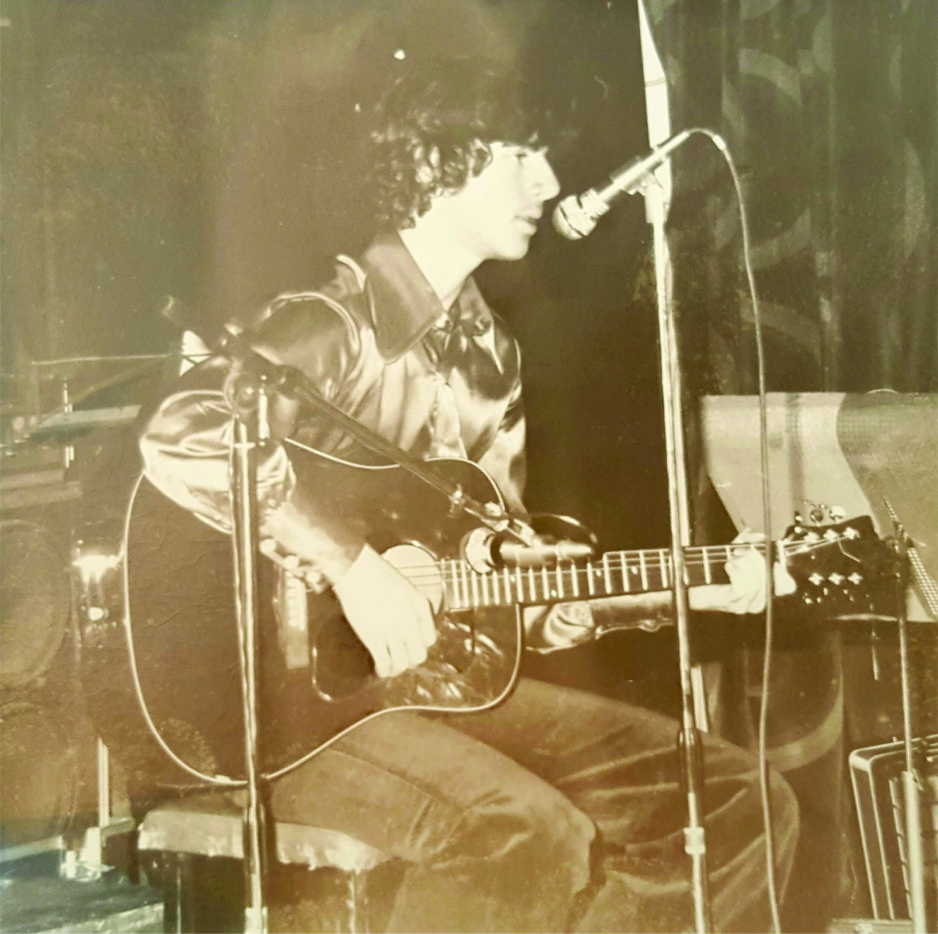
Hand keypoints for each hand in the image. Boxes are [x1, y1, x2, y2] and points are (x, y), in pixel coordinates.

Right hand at [332, 545, 437, 677]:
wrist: (357, 570)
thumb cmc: (377, 574)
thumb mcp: (405, 588)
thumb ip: (411, 608)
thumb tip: (408, 627)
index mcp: (420, 607)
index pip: (430, 638)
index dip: (420, 645)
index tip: (411, 646)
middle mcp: (410, 621)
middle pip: (419, 655)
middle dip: (410, 660)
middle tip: (401, 659)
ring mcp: (393, 631)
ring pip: (402, 663)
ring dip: (396, 669)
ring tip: (390, 667)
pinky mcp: (374, 638)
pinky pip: (384, 663)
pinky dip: (383, 670)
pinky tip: (380, 669)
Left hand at [690, 532, 795, 614]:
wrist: (690, 588)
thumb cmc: (711, 573)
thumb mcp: (732, 553)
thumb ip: (746, 542)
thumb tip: (756, 534)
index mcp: (761, 591)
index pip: (786, 586)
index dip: (782, 571)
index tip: (772, 559)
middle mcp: (757, 601)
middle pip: (770, 578)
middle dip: (755, 559)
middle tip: (739, 551)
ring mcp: (746, 605)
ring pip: (755, 582)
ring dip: (742, 564)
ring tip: (730, 559)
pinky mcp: (734, 604)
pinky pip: (743, 587)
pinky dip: (735, 572)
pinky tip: (727, 567)